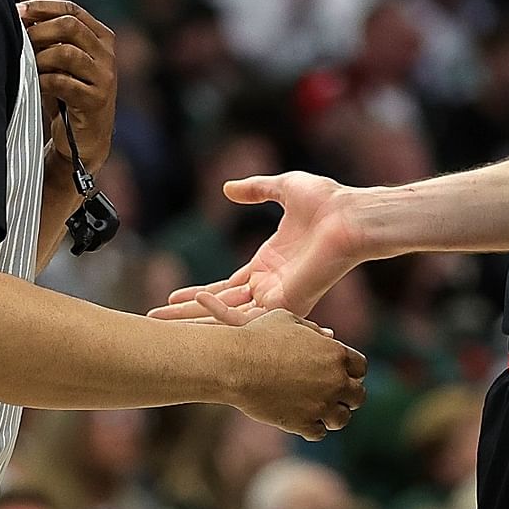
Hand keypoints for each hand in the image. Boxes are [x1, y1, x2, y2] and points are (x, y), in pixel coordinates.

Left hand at [17, 0, 115, 171]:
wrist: (84, 140)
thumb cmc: (67, 96)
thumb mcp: (61, 62)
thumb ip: (50, 39)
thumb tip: (20, 15)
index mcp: (101, 38)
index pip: (73, 9)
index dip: (43, 7)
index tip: (18, 11)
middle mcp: (107, 54)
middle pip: (70, 26)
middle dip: (39, 30)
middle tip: (20, 41)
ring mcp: (105, 77)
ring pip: (66, 52)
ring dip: (40, 57)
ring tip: (29, 67)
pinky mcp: (96, 100)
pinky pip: (62, 82)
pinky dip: (43, 81)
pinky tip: (35, 85)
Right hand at [149, 172, 364, 322]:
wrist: (352, 215)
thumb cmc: (328, 202)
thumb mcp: (283, 187)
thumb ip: (256, 189)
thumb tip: (227, 188)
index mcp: (270, 264)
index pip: (228, 287)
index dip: (199, 293)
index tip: (172, 297)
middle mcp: (271, 286)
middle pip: (222, 307)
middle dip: (188, 315)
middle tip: (156, 320)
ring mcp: (279, 298)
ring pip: (230, 317)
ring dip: (196, 319)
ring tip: (163, 321)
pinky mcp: (286, 304)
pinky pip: (248, 315)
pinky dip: (221, 312)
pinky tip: (195, 301)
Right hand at [228, 309, 366, 440]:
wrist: (235, 364)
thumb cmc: (258, 336)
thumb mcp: (288, 321)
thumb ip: (313, 330)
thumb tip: (329, 336)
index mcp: (336, 353)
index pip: (361, 368)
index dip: (351, 371)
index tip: (338, 373)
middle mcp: (335, 380)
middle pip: (358, 396)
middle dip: (347, 395)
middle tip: (331, 394)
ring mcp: (320, 404)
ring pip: (342, 419)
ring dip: (332, 415)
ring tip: (318, 409)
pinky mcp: (303, 424)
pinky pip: (319, 433)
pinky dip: (311, 427)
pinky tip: (300, 417)